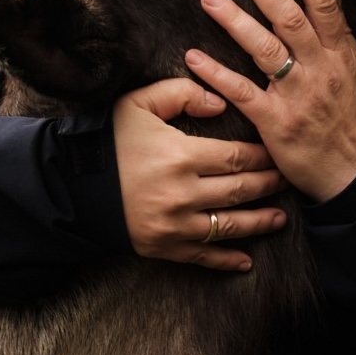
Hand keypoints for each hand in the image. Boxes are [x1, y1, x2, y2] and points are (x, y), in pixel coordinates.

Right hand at [113, 78, 287, 272]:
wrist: (68, 184)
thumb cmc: (106, 140)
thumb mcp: (139, 103)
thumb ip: (181, 93)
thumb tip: (219, 103)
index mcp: (180, 156)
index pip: (236, 157)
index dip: (261, 156)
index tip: (275, 152)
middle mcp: (182, 194)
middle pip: (240, 190)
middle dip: (268, 185)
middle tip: (287, 180)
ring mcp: (173, 225)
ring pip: (229, 225)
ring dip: (259, 223)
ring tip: (280, 218)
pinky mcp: (162, 247)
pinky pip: (202, 256)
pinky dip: (227, 260)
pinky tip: (246, 261)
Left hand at [186, 0, 355, 202]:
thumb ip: (341, 42)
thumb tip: (328, 7)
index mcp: (341, 53)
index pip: (324, 3)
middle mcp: (320, 68)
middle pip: (288, 17)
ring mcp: (297, 95)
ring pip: (264, 49)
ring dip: (234, 20)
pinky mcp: (276, 122)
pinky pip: (242, 92)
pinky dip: (217, 73)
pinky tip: (194, 56)